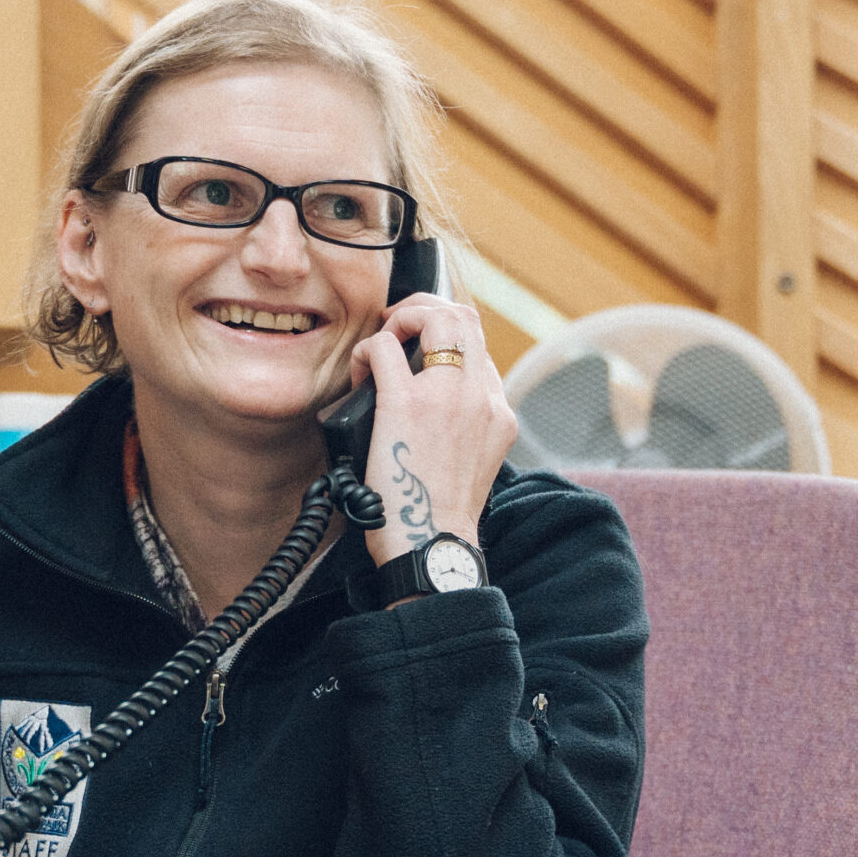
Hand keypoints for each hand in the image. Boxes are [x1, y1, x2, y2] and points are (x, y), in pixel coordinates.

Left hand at [344, 294, 516, 569]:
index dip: (444, 331)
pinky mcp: (407, 405)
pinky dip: (369, 350)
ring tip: (381, 343)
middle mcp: (481, 396)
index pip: (479, 344)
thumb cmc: (438, 518)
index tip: (418, 343)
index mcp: (497, 411)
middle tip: (396, 326)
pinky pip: (387, 348)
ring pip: (437, 317)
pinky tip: (360, 372)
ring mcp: (448, 397)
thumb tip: (427, 411)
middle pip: (464, 316)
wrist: (433, 548)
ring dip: (402, 319)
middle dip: (425, 308)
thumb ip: (461, 428)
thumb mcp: (469, 462)